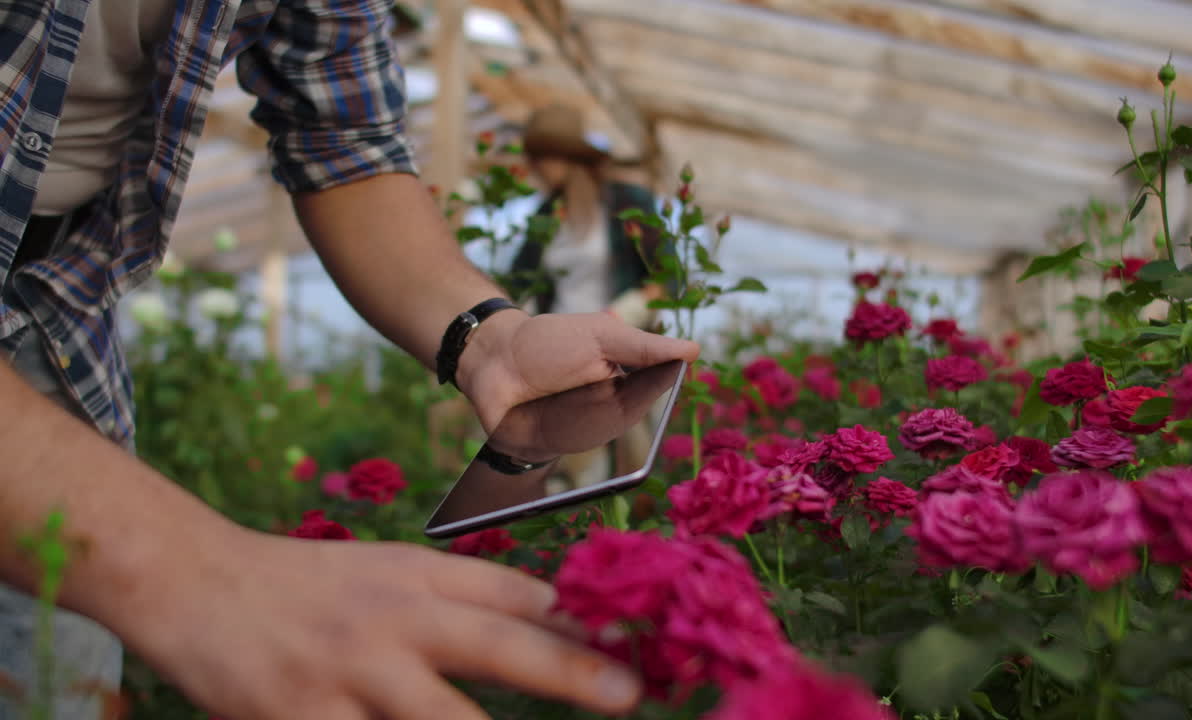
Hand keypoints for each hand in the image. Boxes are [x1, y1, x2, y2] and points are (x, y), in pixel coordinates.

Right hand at [115, 530, 641, 718]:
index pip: (516, 596)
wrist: (197, 585)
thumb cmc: (314, 586)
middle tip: (629, 695)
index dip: (580, 625)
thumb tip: (558, 620)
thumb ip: (469, 596)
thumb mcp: (394, 573)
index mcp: (420, 576)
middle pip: (495, 644)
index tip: (635, 651)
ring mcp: (348, 674)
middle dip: (569, 674)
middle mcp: (393, 620)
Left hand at [456, 311, 699, 433]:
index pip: (654, 388)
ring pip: (603, 430)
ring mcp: (584, 429)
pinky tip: (556, 414)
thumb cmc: (548, 342)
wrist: (492, 359)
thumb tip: (693, 351)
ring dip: (589, 411)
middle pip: (630, 414)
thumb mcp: (600, 337)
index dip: (660, 384)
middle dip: (617, 398)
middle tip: (600, 377)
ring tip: (568, 388)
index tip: (663, 373)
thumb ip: (644, 348)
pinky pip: (573, 447)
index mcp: (624, 381)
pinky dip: (568, 430)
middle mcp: (609, 408)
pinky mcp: (559, 446)